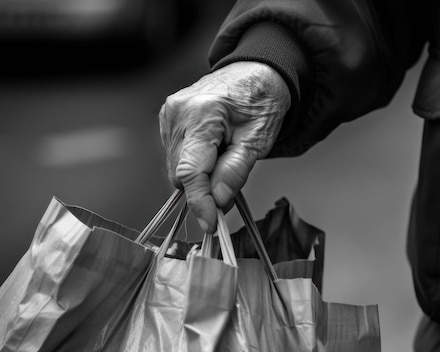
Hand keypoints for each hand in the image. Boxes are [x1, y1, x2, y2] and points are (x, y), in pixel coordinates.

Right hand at [159, 61, 290, 232]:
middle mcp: (178, 111)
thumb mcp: (259, 139)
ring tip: (225, 155)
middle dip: (203, 188)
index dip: (199, 203)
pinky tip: (213, 148)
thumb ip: (236, 170)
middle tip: (230, 184)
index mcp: (203, 113)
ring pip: (175, 167)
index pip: (190, 171)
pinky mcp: (167, 117)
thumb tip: (218, 200)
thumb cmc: (262, 100)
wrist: (255, 72)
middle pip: (179, 173)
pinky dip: (194, 162)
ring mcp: (169, 113)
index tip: (210, 224)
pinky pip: (175, 154)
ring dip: (199, 174)